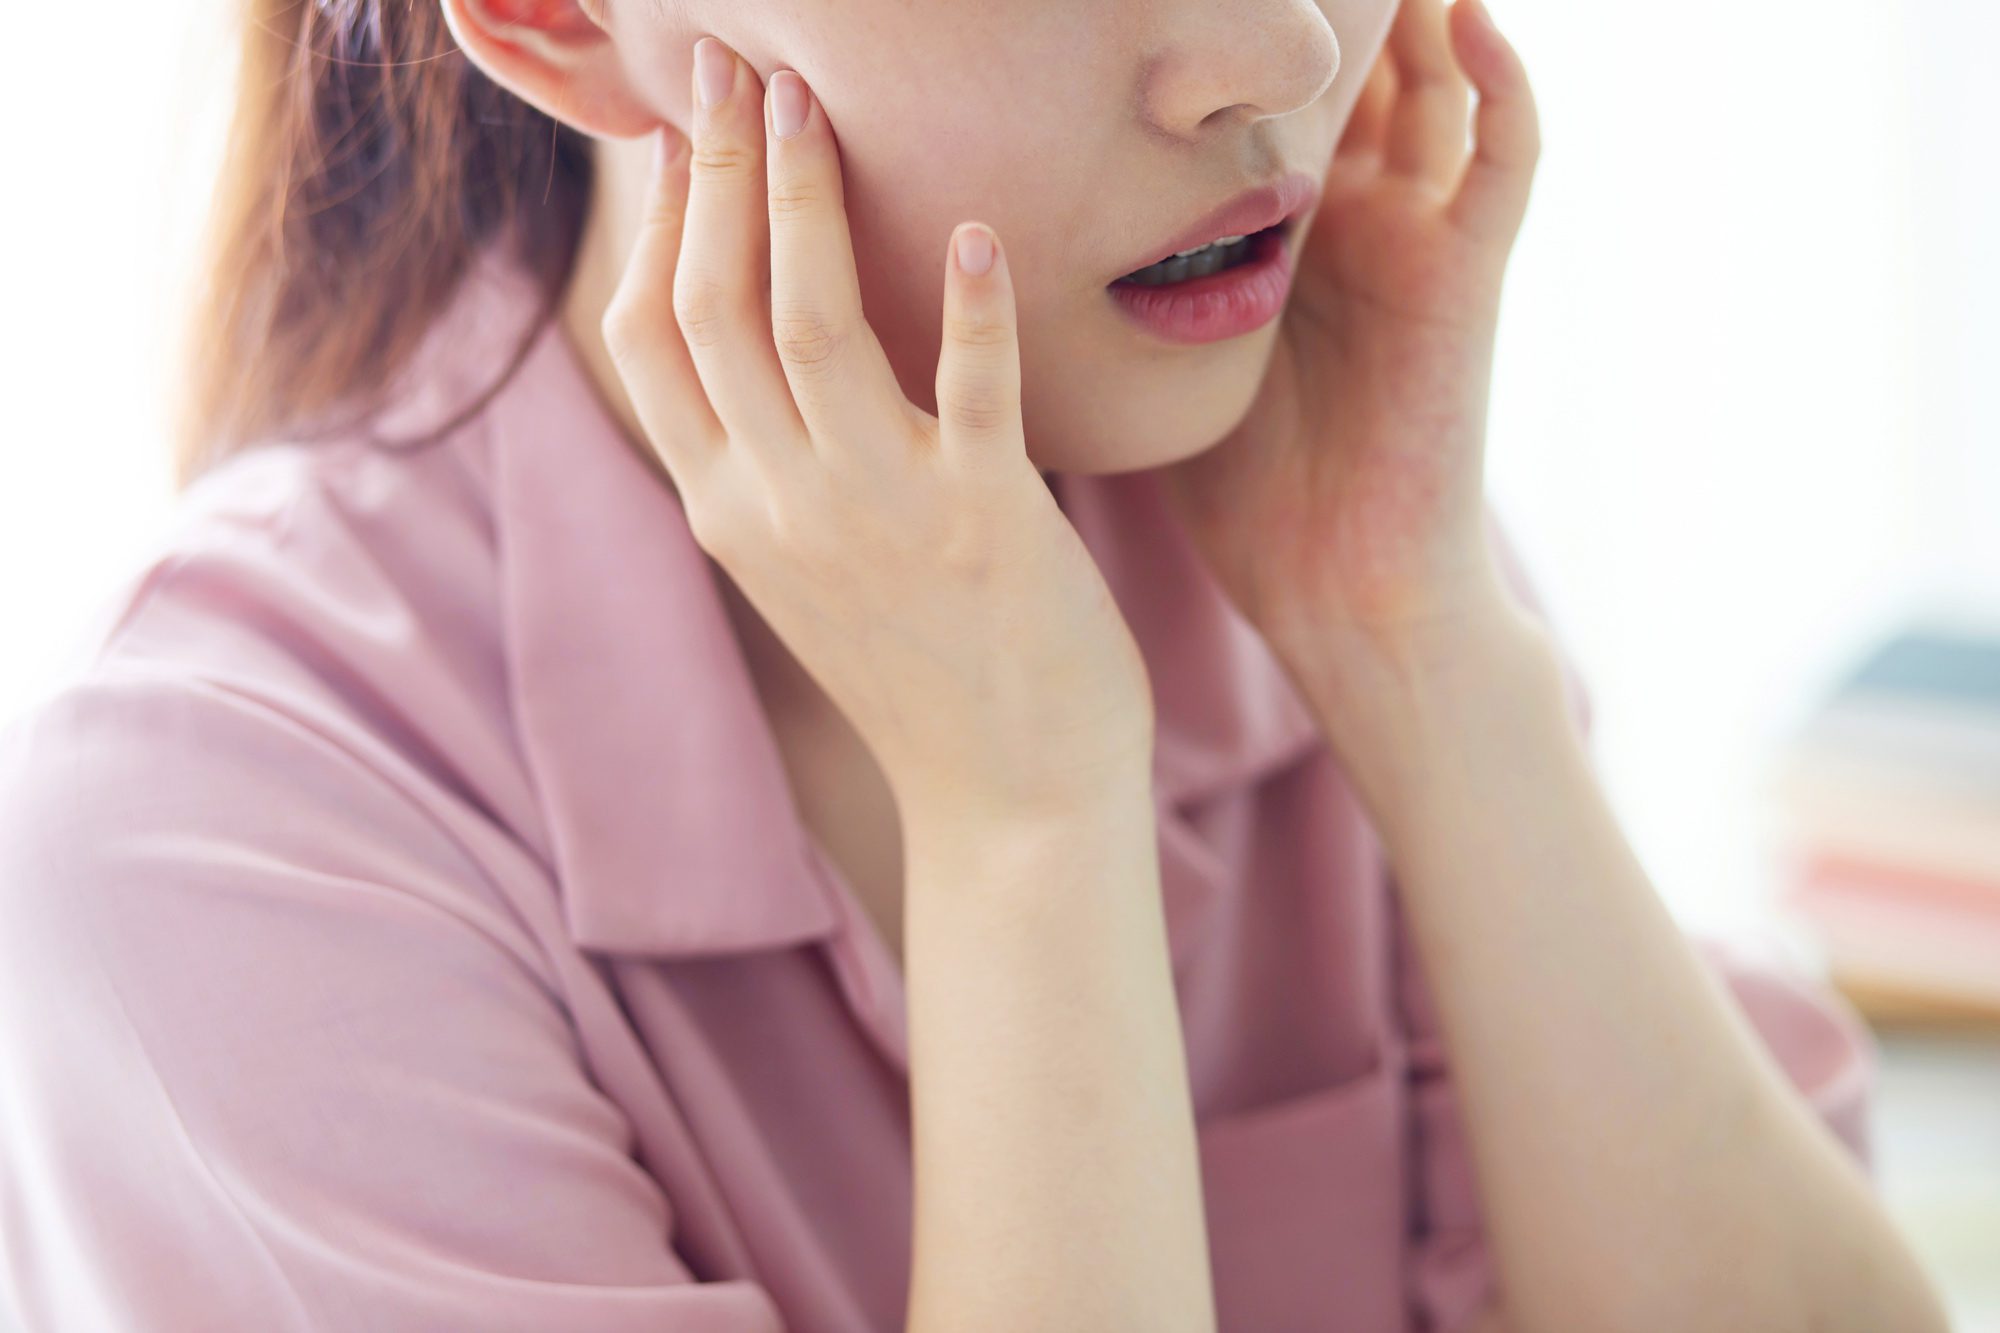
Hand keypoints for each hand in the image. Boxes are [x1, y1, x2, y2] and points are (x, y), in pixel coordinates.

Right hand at [602, 38, 1154, 821]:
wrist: (1010, 798)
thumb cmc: (923, 665)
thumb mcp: (810, 563)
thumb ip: (772, 461)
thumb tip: (770, 346)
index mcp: (729, 509)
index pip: (647, 343)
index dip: (655, 227)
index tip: (678, 136)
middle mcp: (778, 505)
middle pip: (710, 307)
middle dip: (712, 173)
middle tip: (731, 64)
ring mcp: (874, 513)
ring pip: (806, 325)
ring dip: (800, 200)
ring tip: (809, 100)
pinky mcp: (984, 522)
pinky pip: (971, 392)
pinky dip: (970, 309)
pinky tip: (976, 232)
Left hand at [1154, 0, 1537, 675]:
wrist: (1335, 589)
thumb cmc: (1248, 496)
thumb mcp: (1166, 361)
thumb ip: (1126, 287)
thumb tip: (1005, 231)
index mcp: (1284, 234)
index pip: (1274, 103)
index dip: (1247, 55)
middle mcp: (1355, 220)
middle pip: (1357, 74)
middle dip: (1327, 13)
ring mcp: (1415, 240)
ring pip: (1437, 86)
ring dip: (1420, 11)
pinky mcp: (1465, 275)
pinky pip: (1504, 159)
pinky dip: (1501, 83)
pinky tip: (1467, 14)